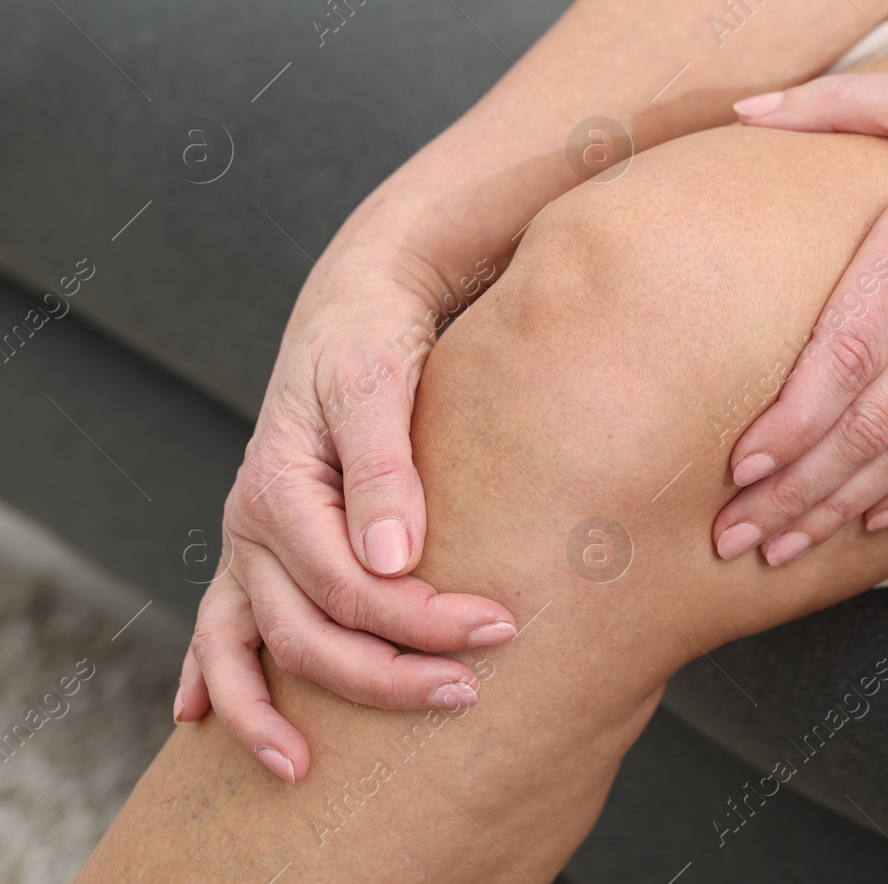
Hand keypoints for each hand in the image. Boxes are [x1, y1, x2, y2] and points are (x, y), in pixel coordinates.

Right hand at [174, 244, 516, 781]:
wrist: (355, 308)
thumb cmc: (374, 339)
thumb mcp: (380, 383)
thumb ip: (384, 469)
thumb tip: (393, 561)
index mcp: (279, 486)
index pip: (348, 585)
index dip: (420, 620)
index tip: (497, 627)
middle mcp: (251, 524)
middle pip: (306, 632)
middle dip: (386, 673)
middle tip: (469, 692)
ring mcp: (248, 543)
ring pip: (247, 646)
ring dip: (274, 711)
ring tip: (303, 769)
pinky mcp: (263, 549)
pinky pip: (219, 624)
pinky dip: (211, 674)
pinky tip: (199, 721)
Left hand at [712, 67, 887, 564]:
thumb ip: (838, 102)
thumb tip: (748, 109)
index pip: (846, 355)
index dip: (793, 420)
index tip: (741, 467)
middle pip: (867, 426)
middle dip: (796, 490)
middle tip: (734, 537)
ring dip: (842, 508)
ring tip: (782, 550)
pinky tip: (874, 526)